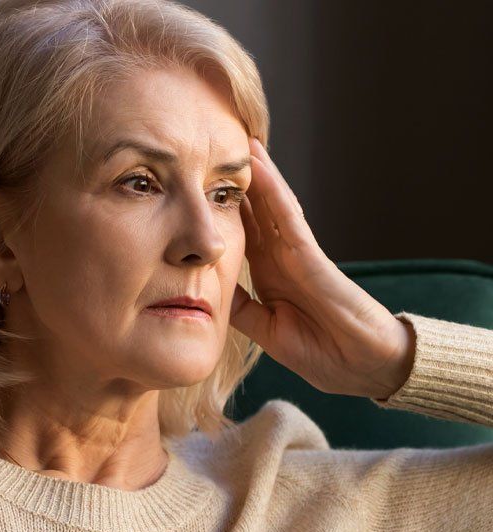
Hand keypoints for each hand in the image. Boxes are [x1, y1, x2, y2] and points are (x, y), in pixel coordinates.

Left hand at [229, 137, 414, 398]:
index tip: (192, 188)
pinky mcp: (312, 258)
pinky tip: (258, 165)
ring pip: (270, 205)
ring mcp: (298, 255)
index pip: (241, 235)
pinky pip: (288, 219)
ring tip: (233, 138)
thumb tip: (210, 291)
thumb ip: (243, 310)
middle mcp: (282, 259)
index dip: (219, 211)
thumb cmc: (323, 353)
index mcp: (270, 277)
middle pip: (253, 211)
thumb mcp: (268, 332)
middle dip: (233, 182)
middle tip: (207, 147)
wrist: (363, 368)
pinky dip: (273, 191)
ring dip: (254, 172)